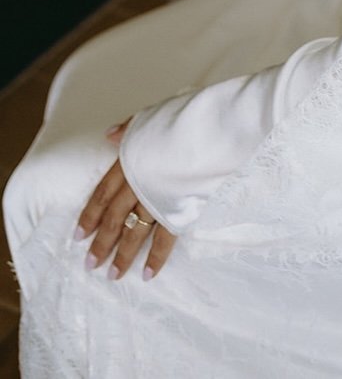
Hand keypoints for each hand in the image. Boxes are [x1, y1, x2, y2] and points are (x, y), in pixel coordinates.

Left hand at [75, 123, 176, 280]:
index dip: (90, 216)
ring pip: (134, 232)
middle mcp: (138, 184)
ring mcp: (158, 199)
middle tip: (90, 265)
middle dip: (101, 243)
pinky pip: (165, 238)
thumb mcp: (150, 118)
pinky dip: (156, 258)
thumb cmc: (182, 118)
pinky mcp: (179, 209)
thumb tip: (109, 136)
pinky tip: (148, 274)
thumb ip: (129, 130)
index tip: (78, 236)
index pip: (103, 194)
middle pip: (114, 218)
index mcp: (129, 161)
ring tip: (113, 275)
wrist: (211, 129)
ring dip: (123, 256)